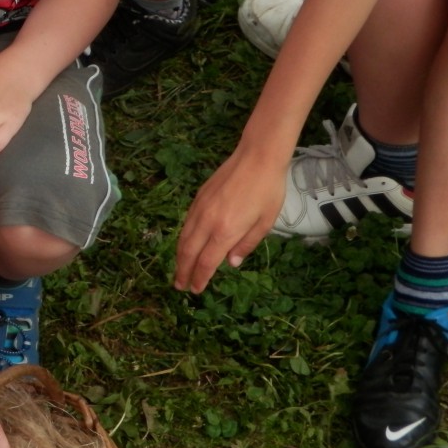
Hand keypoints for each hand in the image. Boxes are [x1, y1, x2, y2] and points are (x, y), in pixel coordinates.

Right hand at [174, 147, 288, 292]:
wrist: (256, 157)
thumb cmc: (268, 191)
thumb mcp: (265, 222)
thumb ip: (246, 244)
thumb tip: (231, 263)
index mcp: (225, 231)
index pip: (206, 262)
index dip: (199, 278)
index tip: (195, 289)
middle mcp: (207, 222)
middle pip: (188, 252)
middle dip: (183, 271)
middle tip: (179, 286)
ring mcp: (200, 209)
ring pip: (183, 238)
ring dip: (179, 257)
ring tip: (179, 269)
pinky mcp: (197, 199)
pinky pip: (186, 224)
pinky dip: (182, 239)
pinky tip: (185, 245)